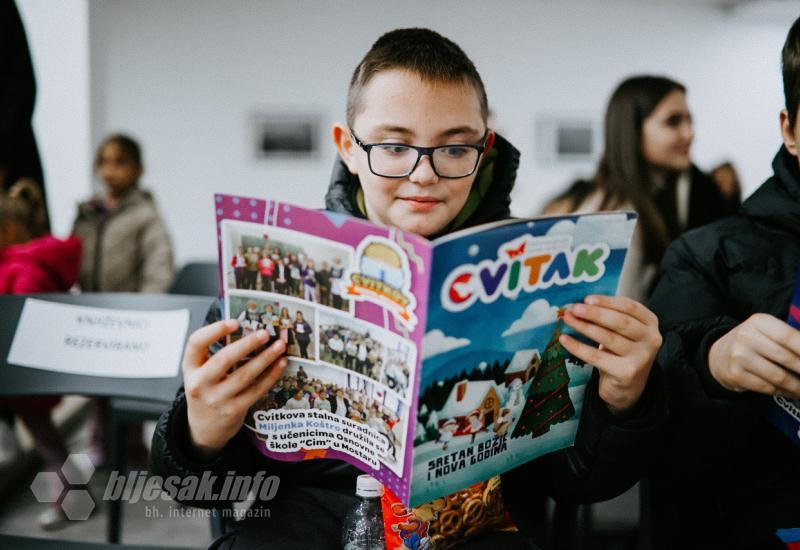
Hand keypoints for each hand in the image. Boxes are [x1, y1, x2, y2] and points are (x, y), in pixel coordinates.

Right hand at [183, 319, 287, 459]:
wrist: (204, 429)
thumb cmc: (206, 391)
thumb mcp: (200, 372)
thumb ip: (214, 353)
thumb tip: (247, 328)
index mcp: (190, 368)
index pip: (196, 343)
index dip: (214, 330)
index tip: (234, 322)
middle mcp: (200, 383)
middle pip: (224, 358)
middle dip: (247, 344)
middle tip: (265, 333)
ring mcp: (216, 399)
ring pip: (245, 375)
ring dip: (265, 358)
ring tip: (279, 346)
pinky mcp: (233, 410)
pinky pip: (256, 390)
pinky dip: (271, 375)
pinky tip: (281, 363)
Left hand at [559, 295, 661, 414]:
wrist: (627, 387)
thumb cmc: (620, 352)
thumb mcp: (622, 332)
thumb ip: (610, 317)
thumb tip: (581, 303)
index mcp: (650, 323)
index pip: (629, 307)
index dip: (607, 301)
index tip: (587, 299)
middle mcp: (651, 339)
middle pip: (620, 322)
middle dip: (595, 313)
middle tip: (575, 308)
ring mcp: (641, 357)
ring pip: (608, 338)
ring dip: (585, 327)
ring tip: (568, 319)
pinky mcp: (627, 372)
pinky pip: (597, 357)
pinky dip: (578, 347)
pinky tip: (564, 340)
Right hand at [708, 313, 799, 397]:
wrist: (719, 355)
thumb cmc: (753, 343)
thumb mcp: (767, 332)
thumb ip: (789, 339)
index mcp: (759, 322)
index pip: (790, 336)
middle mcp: (746, 337)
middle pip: (787, 358)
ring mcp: (739, 356)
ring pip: (779, 376)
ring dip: (797, 386)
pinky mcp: (736, 374)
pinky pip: (767, 387)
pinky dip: (783, 392)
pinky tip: (790, 391)